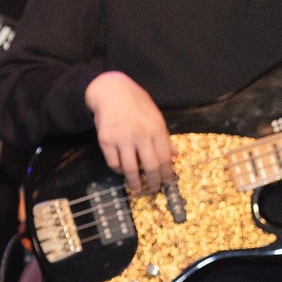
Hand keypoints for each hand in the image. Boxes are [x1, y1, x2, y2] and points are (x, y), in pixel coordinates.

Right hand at [84, 70, 174, 194]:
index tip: (167, 183)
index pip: (165, 157)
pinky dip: (118, 171)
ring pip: (130, 169)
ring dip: (134, 183)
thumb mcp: (155, 116)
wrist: (111, 91)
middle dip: (153, 182)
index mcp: (156, 128)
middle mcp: (140, 134)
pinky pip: (113, 163)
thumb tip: (175, 155)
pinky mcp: (106, 141)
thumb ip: (165, 137)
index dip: (167, 173)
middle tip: (153, 190)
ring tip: (136, 189)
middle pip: (150, 166)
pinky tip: (122, 171)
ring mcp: (122, 138)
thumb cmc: (136, 103)